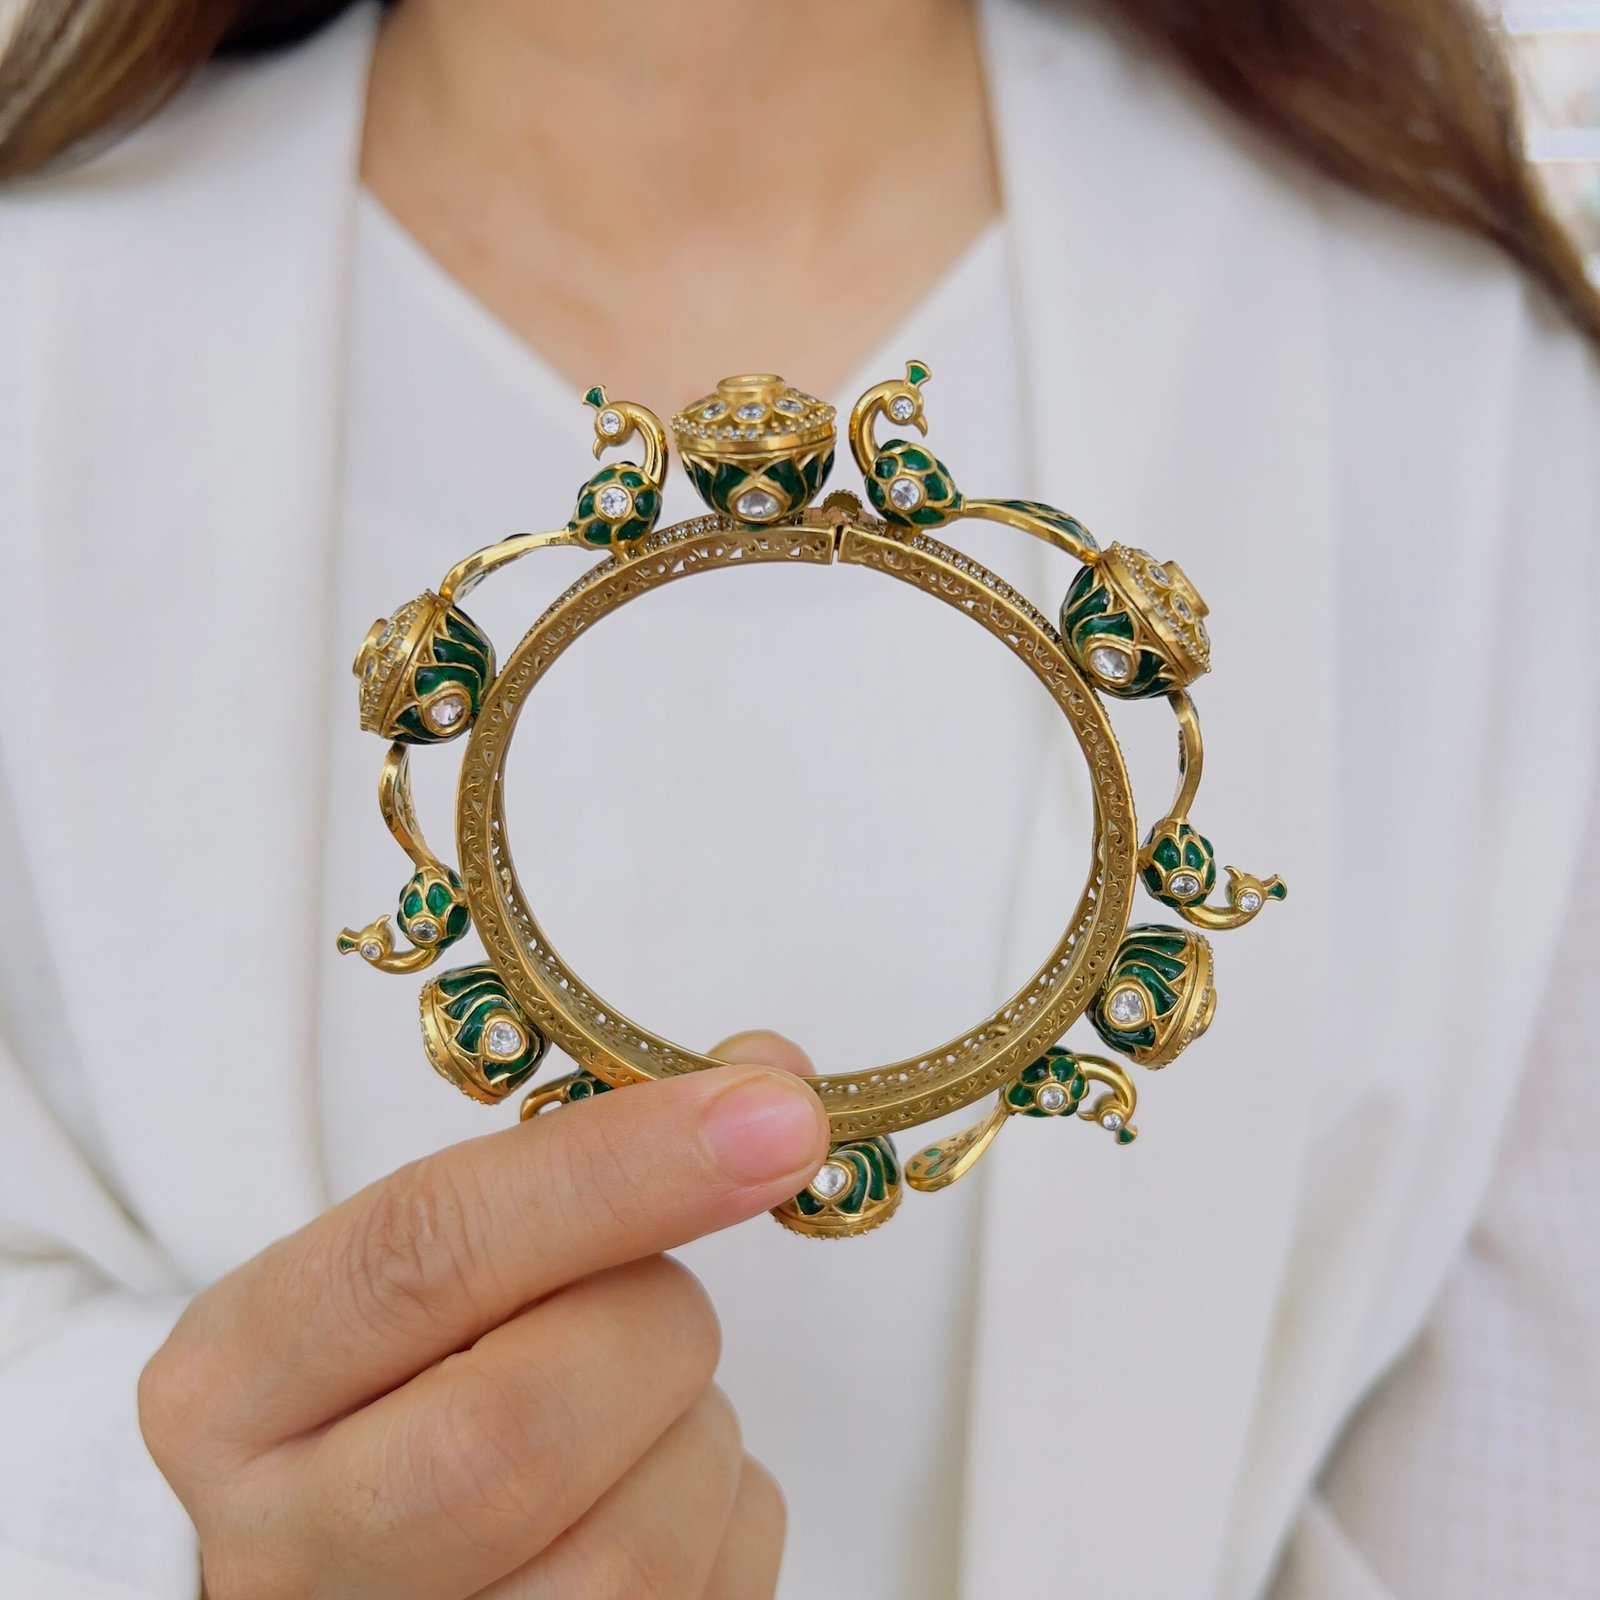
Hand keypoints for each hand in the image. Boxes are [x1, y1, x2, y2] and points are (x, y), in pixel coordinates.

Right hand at [138, 1033, 827, 1599]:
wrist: (345, 1552)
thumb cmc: (399, 1377)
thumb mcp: (421, 1260)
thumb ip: (579, 1165)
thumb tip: (769, 1085)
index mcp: (234, 1388)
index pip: (424, 1255)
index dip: (613, 1171)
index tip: (764, 1112)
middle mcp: (288, 1552)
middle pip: (520, 1431)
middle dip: (650, 1326)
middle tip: (658, 1297)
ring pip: (633, 1548)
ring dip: (695, 1431)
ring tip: (636, 1404)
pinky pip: (711, 1595)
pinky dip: (725, 1509)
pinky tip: (649, 1482)